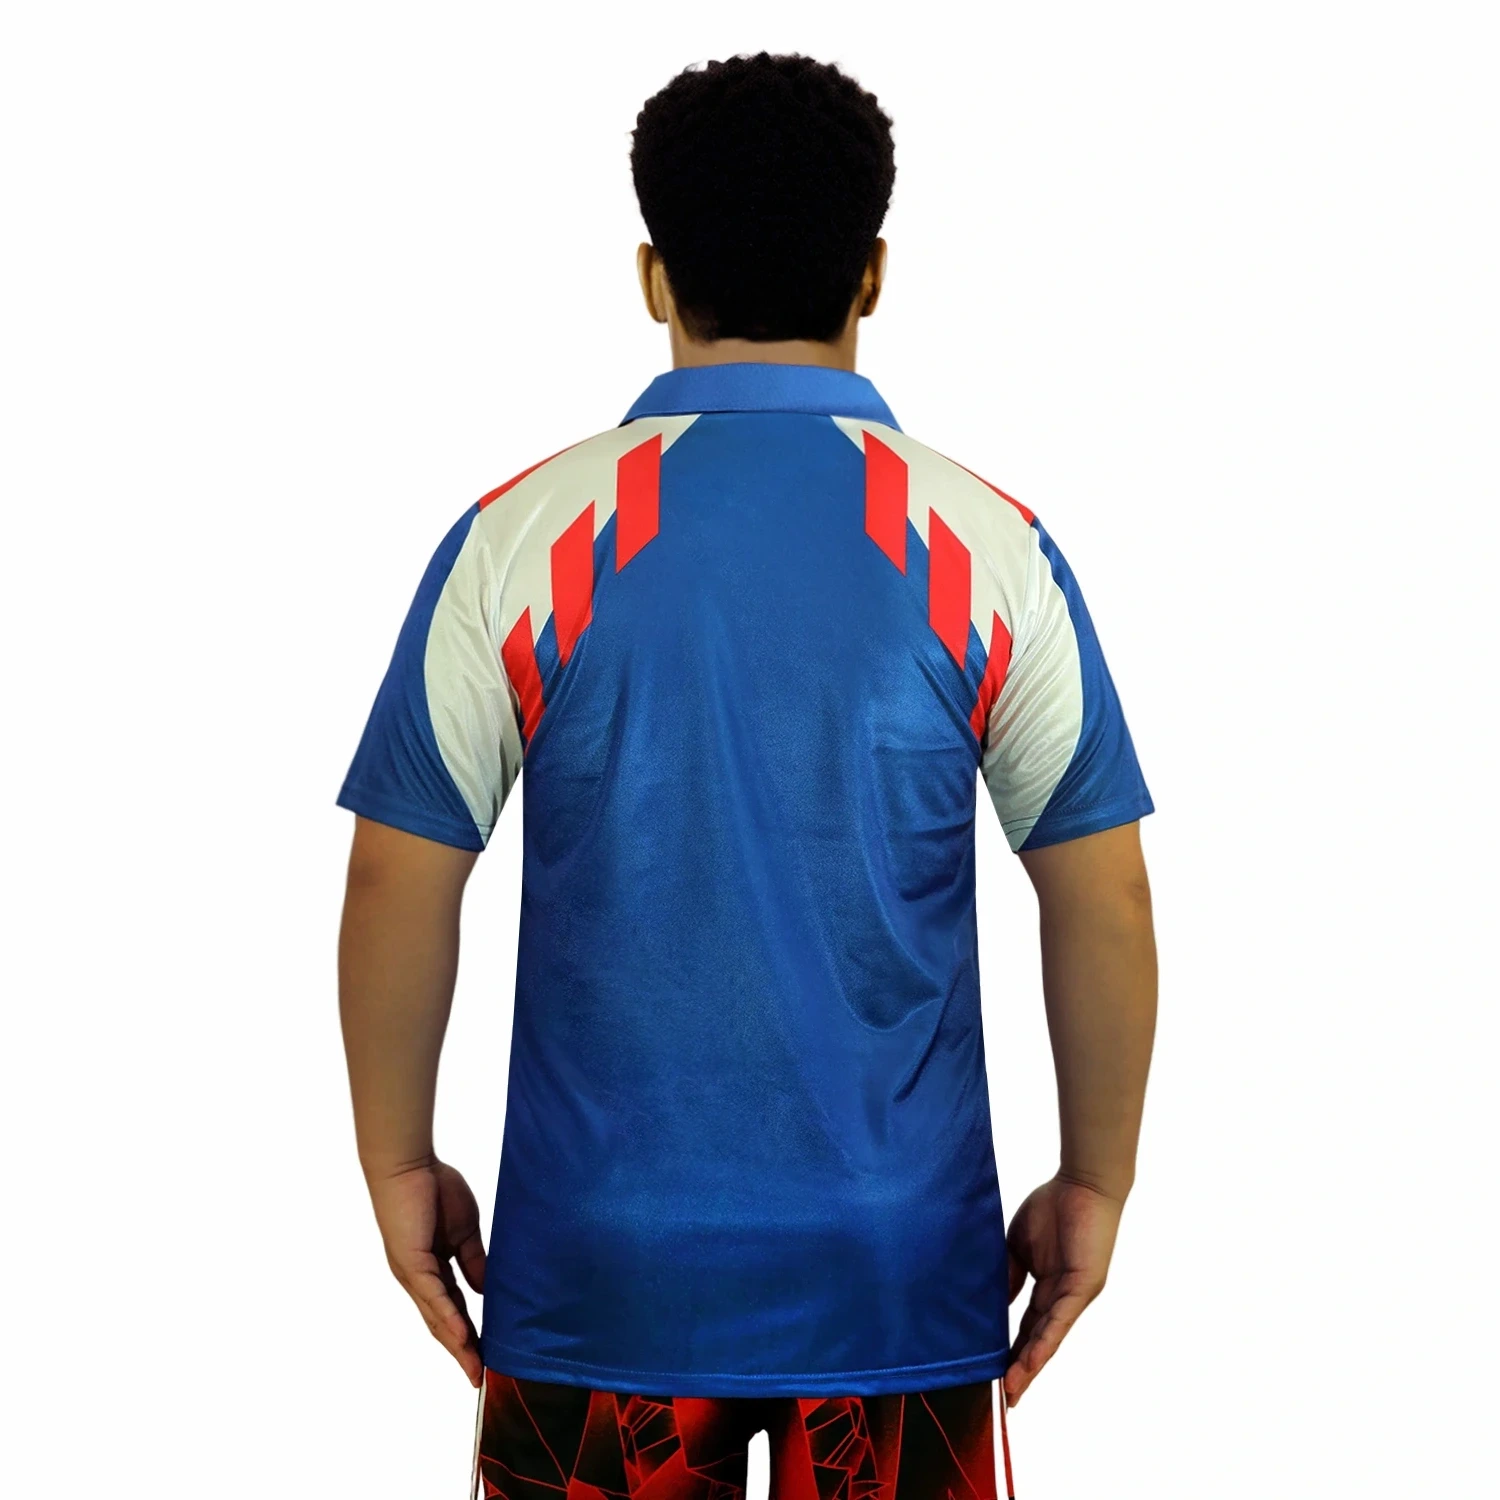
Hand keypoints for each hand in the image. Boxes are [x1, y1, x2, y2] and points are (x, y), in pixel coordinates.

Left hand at [366, 1158, 486, 1386]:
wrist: (408, 1164)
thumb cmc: (433, 1188)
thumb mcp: (465, 1231)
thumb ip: (474, 1261)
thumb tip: (486, 1292)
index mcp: (432, 1270)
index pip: (453, 1309)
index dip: (469, 1334)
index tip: (486, 1357)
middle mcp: (419, 1279)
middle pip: (442, 1324)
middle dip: (462, 1351)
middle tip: (480, 1376)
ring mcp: (413, 1274)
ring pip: (437, 1318)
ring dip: (457, 1345)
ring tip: (474, 1368)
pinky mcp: (411, 1263)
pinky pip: (433, 1296)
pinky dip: (448, 1318)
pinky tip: (462, 1336)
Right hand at [1002, 1174, 1123, 1406]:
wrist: (1083, 1182)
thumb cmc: (1053, 1205)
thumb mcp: (1019, 1245)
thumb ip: (1008, 1273)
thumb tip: (992, 1302)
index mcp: (1047, 1286)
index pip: (1027, 1326)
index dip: (1011, 1350)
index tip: (992, 1373)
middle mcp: (1062, 1297)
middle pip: (1038, 1340)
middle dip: (1020, 1368)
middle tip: (1003, 1397)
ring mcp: (1073, 1294)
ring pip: (1048, 1337)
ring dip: (1030, 1364)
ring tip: (1012, 1389)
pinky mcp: (1082, 1286)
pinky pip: (1060, 1319)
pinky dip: (1044, 1341)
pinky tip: (1030, 1360)